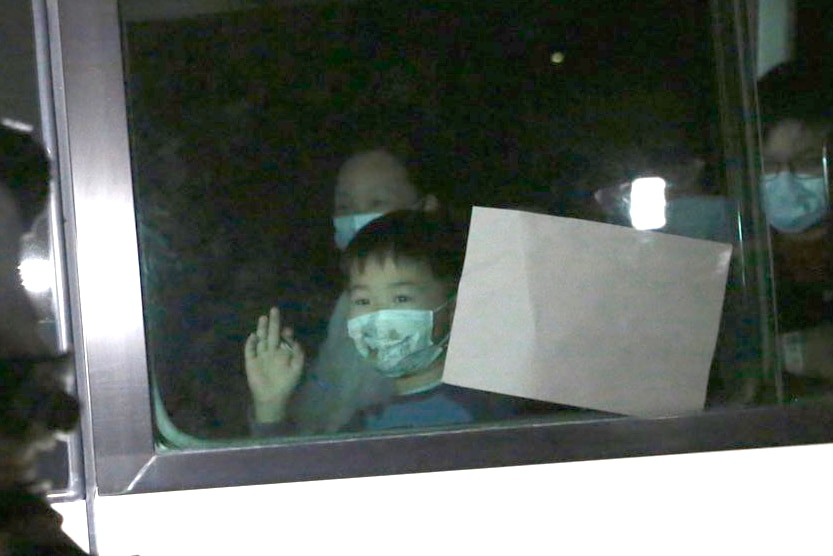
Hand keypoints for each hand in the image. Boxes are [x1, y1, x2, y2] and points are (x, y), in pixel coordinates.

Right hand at [244, 307, 304, 422]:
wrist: (272, 398)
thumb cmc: (286, 384)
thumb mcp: (297, 369)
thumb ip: (298, 355)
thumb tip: (295, 341)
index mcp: (283, 352)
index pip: (284, 338)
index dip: (285, 333)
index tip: (287, 330)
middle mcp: (271, 351)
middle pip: (272, 334)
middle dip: (273, 323)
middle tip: (275, 310)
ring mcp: (260, 355)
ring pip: (261, 339)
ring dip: (261, 328)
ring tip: (263, 318)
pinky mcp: (250, 361)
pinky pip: (250, 350)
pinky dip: (251, 343)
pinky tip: (254, 336)